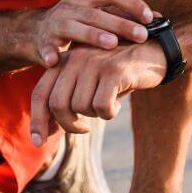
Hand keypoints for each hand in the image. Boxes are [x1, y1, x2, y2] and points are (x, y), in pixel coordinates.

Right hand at [29, 0, 153, 67]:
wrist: (36, 33)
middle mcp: (69, 5)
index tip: (150, 17)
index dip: (131, 2)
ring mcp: (54, 23)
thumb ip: (125, 16)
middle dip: (120, 24)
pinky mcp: (41, 42)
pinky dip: (50, 53)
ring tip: (111, 43)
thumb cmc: (78, 24)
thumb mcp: (99, 16)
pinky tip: (56, 61)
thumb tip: (160, 20)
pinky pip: (45, 48)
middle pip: (96, 12)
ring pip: (73, 26)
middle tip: (141, 36)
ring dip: (92, 34)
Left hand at [30, 40, 166, 142]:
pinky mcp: (114, 71)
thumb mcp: (88, 81)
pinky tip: (118, 105)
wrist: (154, 51)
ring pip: (81, 107)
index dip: (37, 121)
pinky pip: (102, 106)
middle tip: (84, 129)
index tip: (39, 142)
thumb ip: (66, 98)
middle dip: (69, 125)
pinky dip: (109, 113)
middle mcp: (75, 59)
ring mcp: (94, 63)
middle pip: (57, 104)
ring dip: (94, 116)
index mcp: (64, 61)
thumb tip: (45, 132)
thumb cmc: (117, 73)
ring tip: (107, 104)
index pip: (40, 93)